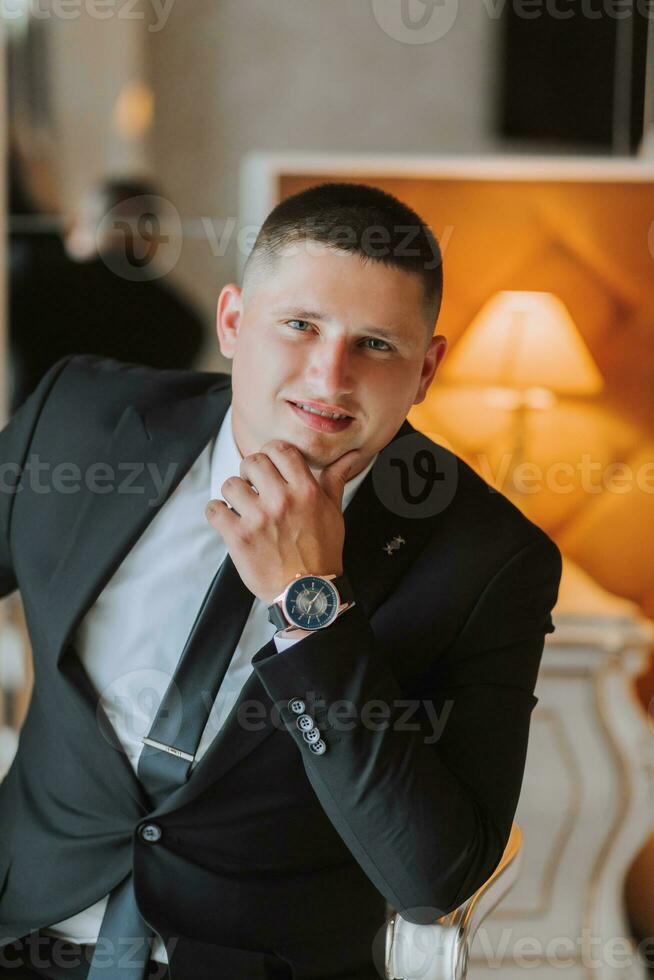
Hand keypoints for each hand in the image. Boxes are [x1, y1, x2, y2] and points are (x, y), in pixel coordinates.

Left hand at [205, 440, 364, 603]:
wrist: (307, 592)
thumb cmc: (322, 553)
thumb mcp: (334, 513)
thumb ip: (335, 480)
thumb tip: (350, 456)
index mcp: (306, 491)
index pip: (280, 450)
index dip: (271, 453)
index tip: (270, 466)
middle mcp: (281, 500)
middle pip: (252, 462)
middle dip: (251, 472)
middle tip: (255, 487)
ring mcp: (258, 519)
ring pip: (230, 484)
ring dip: (234, 494)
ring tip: (242, 506)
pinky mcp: (238, 537)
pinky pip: (214, 509)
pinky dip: (217, 513)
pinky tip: (229, 520)